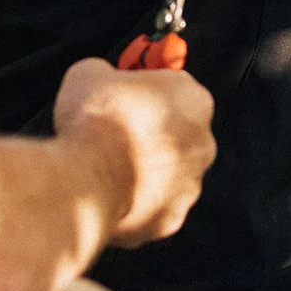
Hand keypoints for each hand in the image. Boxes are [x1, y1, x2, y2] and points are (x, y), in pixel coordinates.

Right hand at [53, 56, 216, 247]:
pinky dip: (136, 203)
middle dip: (150, 133)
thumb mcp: (89, 72)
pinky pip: (154, 207)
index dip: (146, 91)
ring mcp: (189, 185)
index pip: (175, 88)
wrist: (88, 179)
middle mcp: (202, 143)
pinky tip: (110, 195)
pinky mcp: (171, 218)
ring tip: (108, 168)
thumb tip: (99, 78)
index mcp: (193, 99)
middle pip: (177, 134)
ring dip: (144, 170)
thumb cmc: (96, 123)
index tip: (125, 95)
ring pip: (168, 175)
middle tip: (115, 133)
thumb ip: (106, 73)